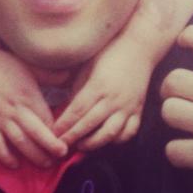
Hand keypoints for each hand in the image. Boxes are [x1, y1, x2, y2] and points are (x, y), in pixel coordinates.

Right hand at [0, 47, 66, 168]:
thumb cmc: (6, 63)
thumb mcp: (31, 66)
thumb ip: (51, 74)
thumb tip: (70, 75)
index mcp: (28, 95)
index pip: (47, 119)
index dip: (58, 131)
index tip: (69, 137)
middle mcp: (15, 109)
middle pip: (36, 134)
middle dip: (50, 147)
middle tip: (62, 155)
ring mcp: (0, 118)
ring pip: (19, 142)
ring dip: (33, 155)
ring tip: (46, 163)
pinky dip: (5, 156)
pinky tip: (15, 164)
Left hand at [54, 36, 148, 150]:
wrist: (139, 46)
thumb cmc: (109, 53)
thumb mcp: (88, 66)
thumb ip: (78, 89)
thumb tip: (66, 111)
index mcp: (98, 85)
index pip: (77, 111)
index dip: (64, 125)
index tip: (53, 134)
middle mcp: (113, 99)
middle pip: (90, 125)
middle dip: (73, 137)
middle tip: (60, 146)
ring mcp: (128, 106)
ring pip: (110, 133)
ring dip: (94, 143)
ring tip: (81, 146)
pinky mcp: (139, 110)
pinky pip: (129, 132)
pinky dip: (117, 140)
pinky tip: (106, 140)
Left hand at [160, 25, 192, 192]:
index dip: (190, 35)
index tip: (182, 41)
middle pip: (175, 79)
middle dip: (169, 89)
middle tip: (177, 98)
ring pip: (169, 110)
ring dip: (172, 120)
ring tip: (183, 127)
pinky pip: (173, 149)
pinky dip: (177, 154)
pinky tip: (188, 155)